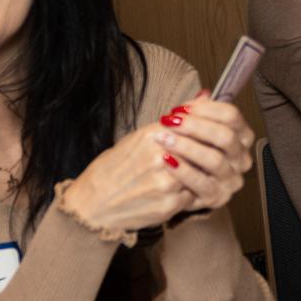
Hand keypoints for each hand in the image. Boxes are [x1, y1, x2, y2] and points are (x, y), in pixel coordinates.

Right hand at [61, 93, 255, 230]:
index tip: (206, 136)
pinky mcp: (169, 204)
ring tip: (184, 176)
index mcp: (153, 135)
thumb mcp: (142, 137)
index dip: (206, 132)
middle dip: (205, 154)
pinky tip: (171, 193)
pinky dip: (187, 194)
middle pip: (203, 150)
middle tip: (203, 157)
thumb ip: (178, 119)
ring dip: (197, 175)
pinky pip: (193, 196)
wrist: (94, 203)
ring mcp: (166, 182)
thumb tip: (206, 95)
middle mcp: (161, 156)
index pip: (196, 128)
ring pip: (201, 174)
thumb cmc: (118, 168)